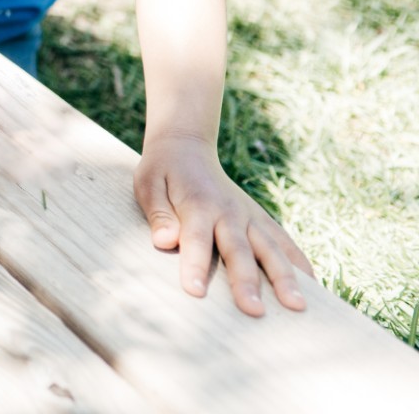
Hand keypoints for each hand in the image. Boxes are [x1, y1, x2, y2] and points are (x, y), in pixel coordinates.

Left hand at [135, 131, 311, 316]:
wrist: (187, 149)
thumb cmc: (162, 173)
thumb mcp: (148, 185)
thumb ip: (158, 213)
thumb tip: (165, 241)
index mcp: (197, 205)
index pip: (195, 239)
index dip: (194, 265)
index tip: (195, 292)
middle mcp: (229, 212)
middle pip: (239, 250)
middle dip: (246, 281)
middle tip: (254, 311)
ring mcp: (249, 216)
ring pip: (270, 249)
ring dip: (285, 277)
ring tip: (298, 306)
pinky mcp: (261, 220)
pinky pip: (284, 243)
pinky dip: (300, 263)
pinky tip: (314, 288)